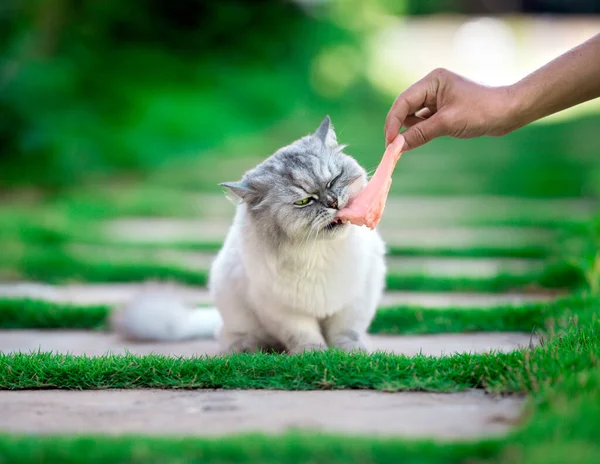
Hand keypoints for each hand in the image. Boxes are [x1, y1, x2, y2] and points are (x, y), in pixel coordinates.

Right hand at [384, 68, 518, 150]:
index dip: (393, 122)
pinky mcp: (443, 108)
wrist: (509, 112)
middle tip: (394, 148)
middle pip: (405, 108)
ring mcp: (437, 97)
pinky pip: (423, 120)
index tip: (389, 142)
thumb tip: (396, 147)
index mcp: (432, 81)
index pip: (403, 102)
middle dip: (400, 127)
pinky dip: (420, 130)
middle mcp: (432, 86)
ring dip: (411, 129)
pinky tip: (423, 138)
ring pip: (413, 115)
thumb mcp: (447, 124)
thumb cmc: (481, 112)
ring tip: (416, 141)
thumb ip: (419, 134)